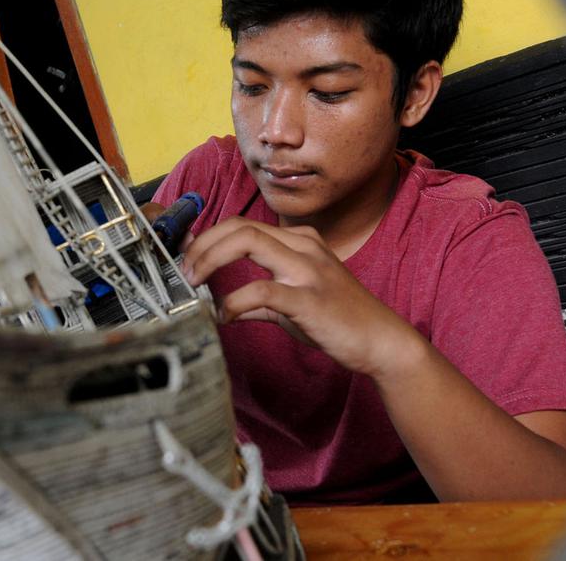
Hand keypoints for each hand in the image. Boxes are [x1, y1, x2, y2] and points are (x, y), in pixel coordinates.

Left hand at [181, 216, 421, 377]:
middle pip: (239, 226)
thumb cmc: (339, 321)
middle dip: (203, 245)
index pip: (242, 225)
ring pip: (247, 242)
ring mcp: (307, 269)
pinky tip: (224, 317)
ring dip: (211, 260)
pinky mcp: (309, 298)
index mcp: (299, 241)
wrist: (381, 341)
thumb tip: (223, 305)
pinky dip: (234, 302)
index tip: (188, 259)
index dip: (208, 238)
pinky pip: (261, 290)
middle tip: (184, 272)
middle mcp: (303, 246)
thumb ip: (258, 300)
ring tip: (194, 284)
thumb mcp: (293, 304)